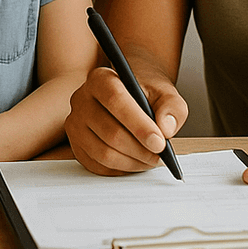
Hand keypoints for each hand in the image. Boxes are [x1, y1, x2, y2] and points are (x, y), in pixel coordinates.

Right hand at [65, 66, 187, 175]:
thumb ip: (172, 107)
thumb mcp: (166, 94)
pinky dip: (122, 169)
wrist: (132, 96)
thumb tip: (166, 128)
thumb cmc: (147, 94)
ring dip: (133, 162)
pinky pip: (98, 166)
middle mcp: (81, 99)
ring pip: (103, 153)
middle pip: (110, 132)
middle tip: (160, 154)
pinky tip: (136, 161)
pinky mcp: (76, 145)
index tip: (160, 142)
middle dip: (140, 149)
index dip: (139, 124)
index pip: (115, 100)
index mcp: (100, 79)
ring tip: (150, 158)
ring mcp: (75, 124)